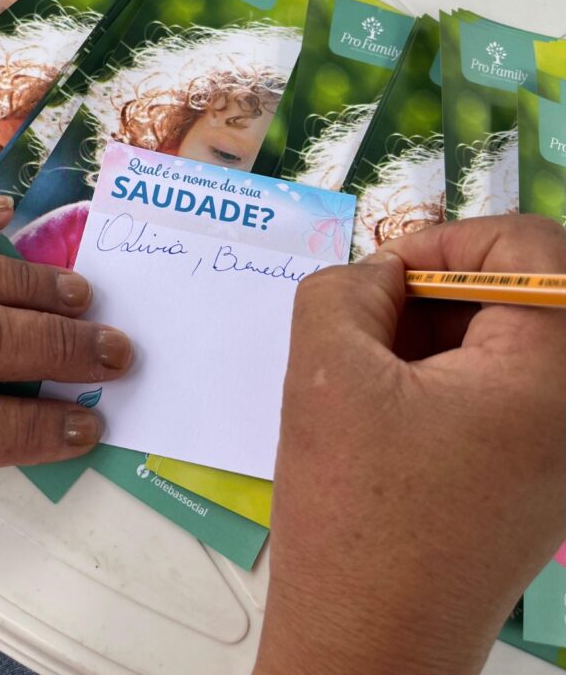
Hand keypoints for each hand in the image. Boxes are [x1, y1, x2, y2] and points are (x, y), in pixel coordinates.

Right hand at [256, 215, 565, 674]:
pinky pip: (507, 389)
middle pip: (526, 292)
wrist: (371, 643)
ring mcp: (565, 446)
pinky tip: (394, 409)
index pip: (530, 248)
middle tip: (373, 318)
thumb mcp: (329, 367)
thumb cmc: (355, 507)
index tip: (386, 271)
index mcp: (552, 372)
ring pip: (511, 340)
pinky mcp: (543, 476)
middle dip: (440, 288)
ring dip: (441, 331)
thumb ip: (347, 286)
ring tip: (373, 369)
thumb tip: (382, 274)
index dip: (450, 237)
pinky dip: (451, 374)